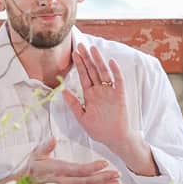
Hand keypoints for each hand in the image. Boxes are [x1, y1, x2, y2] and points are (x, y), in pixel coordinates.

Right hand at [20, 138, 122, 183]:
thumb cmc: (32, 167)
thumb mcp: (36, 154)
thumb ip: (45, 147)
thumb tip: (52, 138)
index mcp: (58, 170)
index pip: (79, 170)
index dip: (94, 167)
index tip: (105, 163)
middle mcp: (63, 183)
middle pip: (87, 182)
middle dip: (104, 178)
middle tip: (117, 174)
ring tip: (116, 183)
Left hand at [60, 43, 156, 174]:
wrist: (115, 139)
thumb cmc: (99, 130)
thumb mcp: (82, 118)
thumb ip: (73, 104)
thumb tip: (62, 91)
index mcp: (89, 95)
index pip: (83, 76)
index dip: (78, 64)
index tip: (73, 53)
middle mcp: (99, 91)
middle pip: (92, 71)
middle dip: (86, 58)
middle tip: (80, 45)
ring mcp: (110, 92)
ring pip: (104, 73)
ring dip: (98, 61)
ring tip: (93, 49)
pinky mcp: (120, 96)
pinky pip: (118, 82)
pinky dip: (115, 72)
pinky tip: (111, 62)